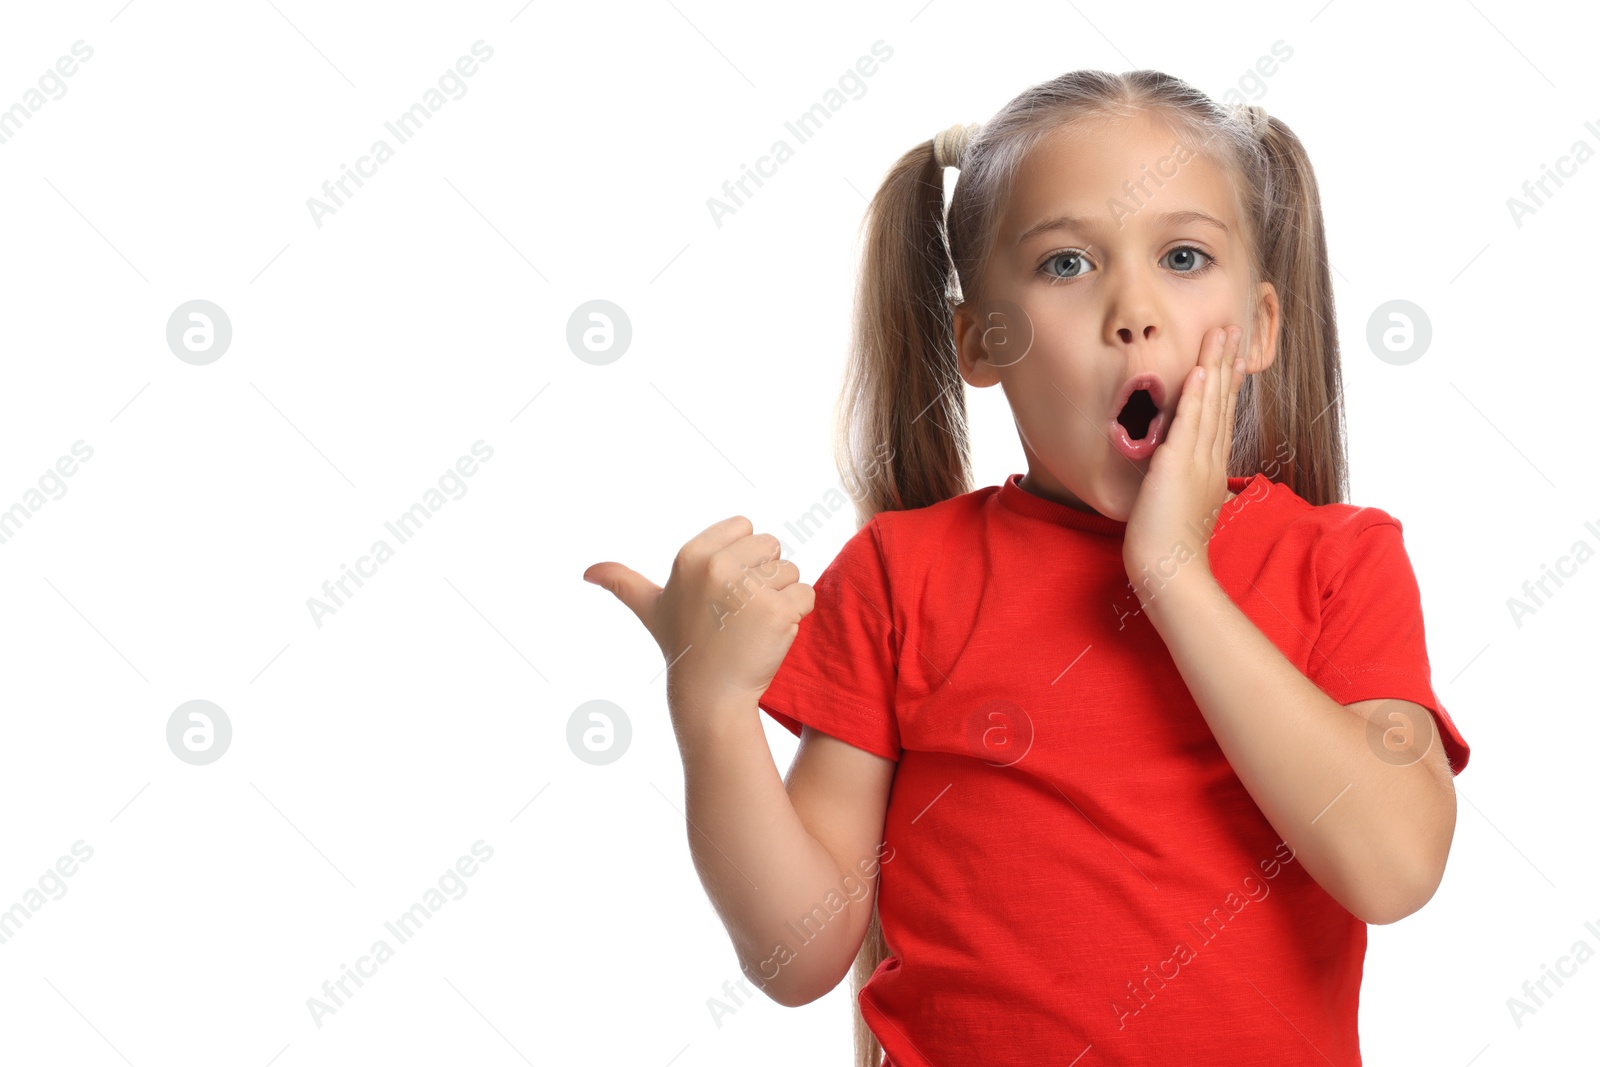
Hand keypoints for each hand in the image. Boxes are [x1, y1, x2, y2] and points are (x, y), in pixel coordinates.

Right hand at [583, 516, 814, 722]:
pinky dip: (797, 614)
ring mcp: (747, 589)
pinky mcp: (777, 610)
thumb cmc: (684, 647)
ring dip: (780, 596)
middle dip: (764, 575)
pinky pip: (805, 595)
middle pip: (772, 546)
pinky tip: (770, 634)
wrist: (710, 695)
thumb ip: (622, 583)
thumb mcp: (650, 609)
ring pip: (791, 571)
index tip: (724, 590)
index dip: (742, 556)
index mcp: (691, 555)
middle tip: (740, 610)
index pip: (746, 527)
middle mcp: (717, 567)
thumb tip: (587, 572)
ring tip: (752, 624)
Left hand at [1122, 325, 1246, 597]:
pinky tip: (1201, 370)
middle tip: (1235, 328)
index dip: (1227, 383)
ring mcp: (1197, 461)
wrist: (1169, 570)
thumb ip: (1187, 485)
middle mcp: (1209, 459)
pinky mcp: (1177, 466)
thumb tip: (1188, 476)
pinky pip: (1189, 423)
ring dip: (1216, 366)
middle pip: (1221, 401)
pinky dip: (1196, 395)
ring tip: (1222, 334)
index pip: (1221, 416)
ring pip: (1209, 404)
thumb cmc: (1170, 546)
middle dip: (1227, 362)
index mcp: (1211, 468)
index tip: (1232, 356)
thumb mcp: (1184, 506)